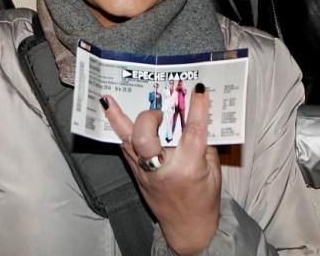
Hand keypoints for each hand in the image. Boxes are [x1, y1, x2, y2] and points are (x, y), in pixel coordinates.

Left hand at [103, 84, 220, 255]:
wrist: (187, 229)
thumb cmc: (203, 201)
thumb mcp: (213, 171)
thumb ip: (205, 142)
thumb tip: (195, 114)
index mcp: (188, 168)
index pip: (191, 132)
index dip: (197, 109)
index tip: (199, 90)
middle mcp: (162, 170)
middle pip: (145, 137)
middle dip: (149, 118)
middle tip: (159, 111)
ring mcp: (145, 173)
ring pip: (127, 142)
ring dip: (117, 119)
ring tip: (107, 99)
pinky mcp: (136, 176)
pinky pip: (124, 148)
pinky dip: (120, 130)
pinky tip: (112, 114)